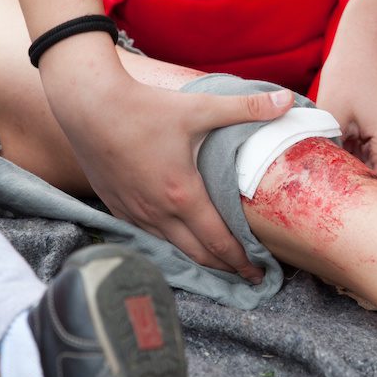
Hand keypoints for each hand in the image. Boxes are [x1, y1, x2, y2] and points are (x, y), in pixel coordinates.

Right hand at [42, 45, 293, 282]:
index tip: (258, 274)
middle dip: (223, 268)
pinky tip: (175, 239)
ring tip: (215, 262)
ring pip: (169, 247)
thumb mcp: (200, 107)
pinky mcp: (115, 205)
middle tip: (245, 276)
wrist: (88, 104)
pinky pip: (145, 234)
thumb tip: (287, 101)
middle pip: (196, 254)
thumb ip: (245, 108)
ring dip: (195, 258)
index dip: (241, 261)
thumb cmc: (144, 107)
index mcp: (182, 194)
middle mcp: (157, 212)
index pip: (218, 241)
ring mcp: (133, 211)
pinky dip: (167, 243)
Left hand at [315, 15, 376, 185]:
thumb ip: (329, 152)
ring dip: (369, 157)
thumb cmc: (353, 67)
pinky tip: (363, 124)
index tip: (336, 200)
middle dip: (360, 173)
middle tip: (332, 161)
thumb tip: (321, 180)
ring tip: (348, 134)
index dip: (357, 198)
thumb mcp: (332, 113)